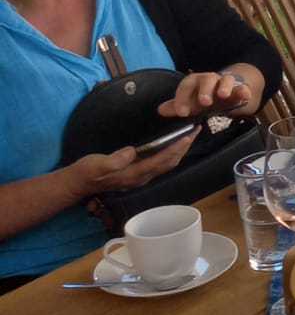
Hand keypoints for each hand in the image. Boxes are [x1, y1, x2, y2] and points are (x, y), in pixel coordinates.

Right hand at [62, 137, 193, 200]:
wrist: (78, 184)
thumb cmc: (87, 172)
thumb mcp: (97, 164)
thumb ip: (114, 160)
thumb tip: (131, 152)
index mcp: (133, 174)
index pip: (161, 160)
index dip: (176, 148)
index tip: (188, 135)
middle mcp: (141, 177)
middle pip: (169, 163)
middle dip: (184, 147)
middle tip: (196, 131)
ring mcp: (140, 176)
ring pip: (166, 164)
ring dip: (180, 150)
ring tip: (190, 135)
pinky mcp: (137, 173)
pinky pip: (160, 163)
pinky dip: (171, 153)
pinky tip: (173, 145)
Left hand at [160, 70, 259, 118]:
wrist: (225, 93)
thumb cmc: (203, 98)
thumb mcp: (190, 103)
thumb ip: (177, 107)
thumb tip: (160, 110)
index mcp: (195, 82)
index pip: (186, 86)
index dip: (182, 98)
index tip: (181, 113)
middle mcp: (210, 80)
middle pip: (207, 79)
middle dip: (205, 90)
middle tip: (204, 102)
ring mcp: (226, 83)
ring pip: (225, 80)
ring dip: (224, 86)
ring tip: (223, 95)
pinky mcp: (239, 89)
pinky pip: (242, 87)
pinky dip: (244, 90)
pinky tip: (245, 96)